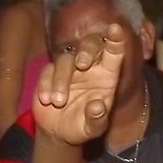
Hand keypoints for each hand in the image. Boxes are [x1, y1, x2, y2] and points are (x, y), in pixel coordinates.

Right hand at [33, 21, 126, 145]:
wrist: (58, 132)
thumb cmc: (82, 126)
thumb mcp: (92, 128)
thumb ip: (97, 119)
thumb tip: (98, 107)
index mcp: (106, 75)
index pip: (114, 53)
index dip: (116, 40)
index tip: (116, 29)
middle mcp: (89, 67)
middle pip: (90, 45)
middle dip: (86, 50)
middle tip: (82, 64)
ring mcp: (68, 69)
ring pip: (65, 60)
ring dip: (61, 79)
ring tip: (58, 102)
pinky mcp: (49, 74)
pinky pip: (47, 71)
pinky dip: (46, 84)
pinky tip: (46, 100)